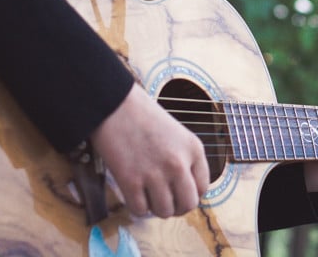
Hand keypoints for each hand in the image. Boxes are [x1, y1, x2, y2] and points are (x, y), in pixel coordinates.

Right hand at [90, 83, 208, 217]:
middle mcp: (179, 164)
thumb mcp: (177, 134)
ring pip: (164, 211)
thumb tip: (182, 190)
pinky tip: (134, 193)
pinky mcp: (131, 182)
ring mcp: (155, 174)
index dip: (190, 193)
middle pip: (188, 204)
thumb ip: (184, 159)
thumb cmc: (144, 117)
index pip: (203, 188)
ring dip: (156, 207)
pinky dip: (137, 206)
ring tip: (148, 194)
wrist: (115, 105)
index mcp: (194, 149)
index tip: (178, 190)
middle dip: (177, 206)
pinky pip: (140, 210)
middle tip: (165, 199)